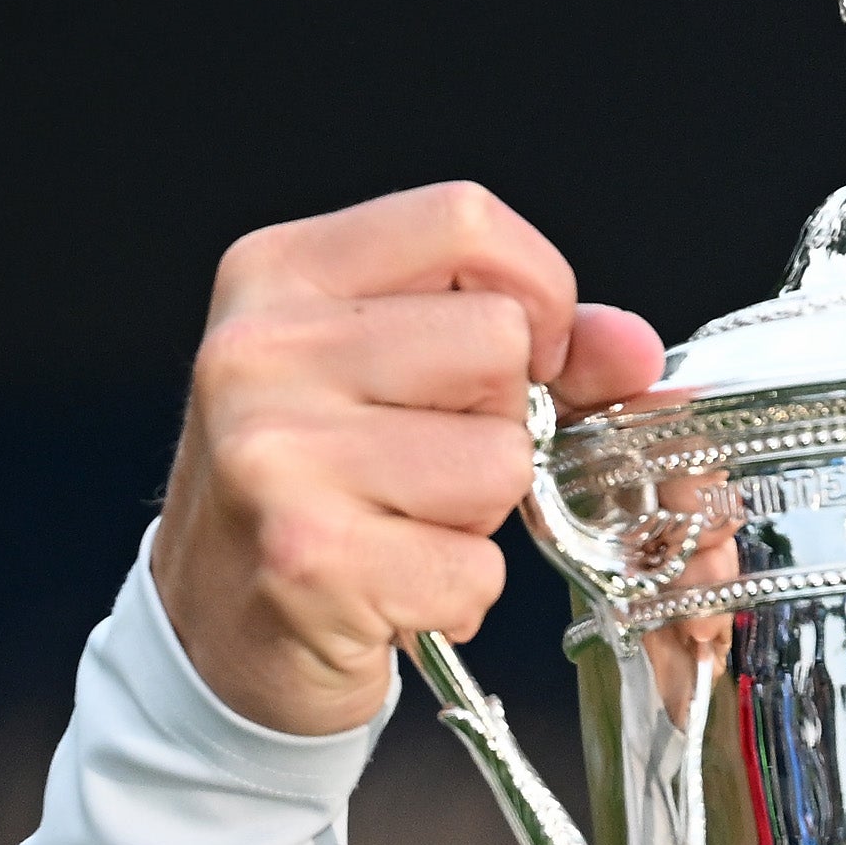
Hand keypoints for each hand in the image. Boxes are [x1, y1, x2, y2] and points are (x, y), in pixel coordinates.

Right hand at [152, 181, 668, 736]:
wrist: (215, 626)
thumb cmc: (316, 488)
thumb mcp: (396, 379)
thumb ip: (528, 344)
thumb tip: (631, 345)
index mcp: (279, 273)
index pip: (462, 219)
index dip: (535, 287)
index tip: (525, 355)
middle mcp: (258, 350)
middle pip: (498, 341)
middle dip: (500, 419)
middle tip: (428, 465)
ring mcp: (273, 454)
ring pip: (501, 459)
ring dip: (480, 514)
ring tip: (403, 525)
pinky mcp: (307, 557)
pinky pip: (475, 566)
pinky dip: (458, 592)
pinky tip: (392, 587)